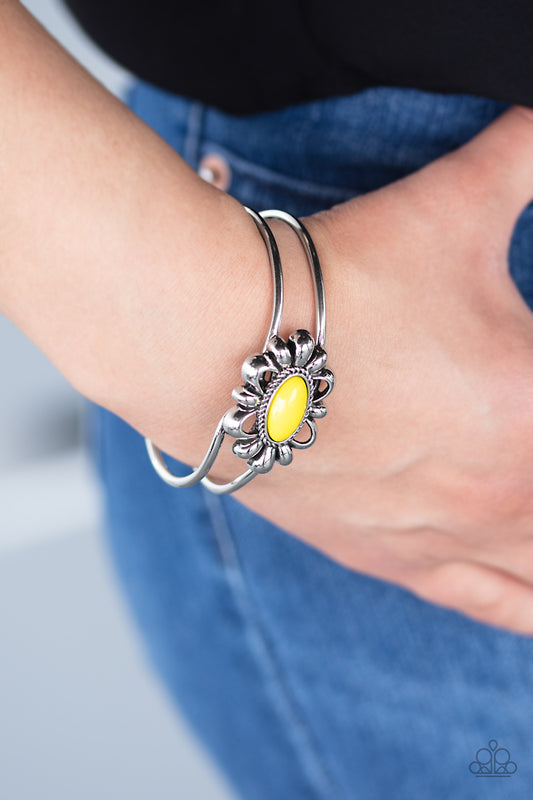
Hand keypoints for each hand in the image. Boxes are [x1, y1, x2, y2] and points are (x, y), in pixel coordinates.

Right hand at [208, 106, 532, 636]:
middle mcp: (510, 490)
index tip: (524, 360)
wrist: (221, 345)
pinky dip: (527, 603)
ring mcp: (453, 536)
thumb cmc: (335, 283)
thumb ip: (527, 157)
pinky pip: (492, 602)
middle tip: (520, 419)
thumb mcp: (460, 203)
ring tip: (530, 504)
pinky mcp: (395, 559)